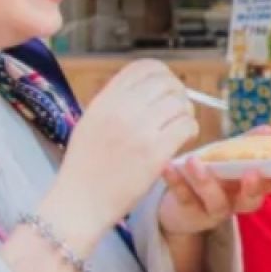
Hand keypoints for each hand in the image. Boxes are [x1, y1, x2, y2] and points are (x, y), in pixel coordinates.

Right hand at [49, 60, 198, 237]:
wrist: (80, 203)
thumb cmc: (85, 167)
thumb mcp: (90, 122)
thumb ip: (115, 103)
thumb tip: (148, 88)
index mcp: (105, 100)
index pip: (143, 68)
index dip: (162, 74)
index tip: (166, 88)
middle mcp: (122, 110)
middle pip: (167, 83)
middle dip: (178, 93)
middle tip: (178, 109)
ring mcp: (139, 130)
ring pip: (180, 103)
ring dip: (186, 113)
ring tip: (180, 126)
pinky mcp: (155, 152)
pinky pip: (186, 126)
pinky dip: (191, 130)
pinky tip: (184, 139)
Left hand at [158, 129, 270, 236]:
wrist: (177, 209)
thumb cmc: (211, 177)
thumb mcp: (229, 158)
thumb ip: (248, 145)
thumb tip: (269, 130)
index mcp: (251, 188)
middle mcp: (236, 203)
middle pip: (250, 202)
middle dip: (252, 187)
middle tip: (253, 171)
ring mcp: (212, 211)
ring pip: (215, 201)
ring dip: (207, 181)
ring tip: (196, 162)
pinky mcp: (187, 212)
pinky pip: (183, 197)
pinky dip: (175, 182)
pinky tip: (170, 166)